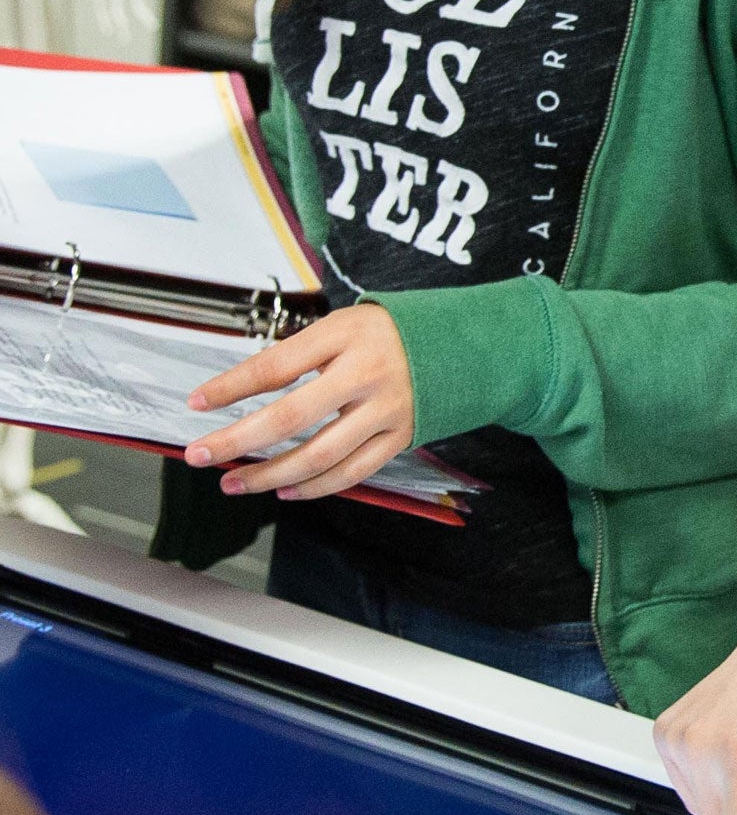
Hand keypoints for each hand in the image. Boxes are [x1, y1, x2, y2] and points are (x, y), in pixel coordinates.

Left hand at [183, 305, 413, 501]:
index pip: (275, 365)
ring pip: (318, 455)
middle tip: (201, 454)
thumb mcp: (341, 325)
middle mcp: (365, 374)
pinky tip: (283, 488)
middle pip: (290, 416)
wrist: (460, 346)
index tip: (198, 402)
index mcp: (345, 336)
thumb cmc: (388, 335)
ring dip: (269, 474)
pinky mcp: (399, 438)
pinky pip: (351, 472)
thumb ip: (299, 354)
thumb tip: (244, 391)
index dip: (231, 386)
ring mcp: (385, 410)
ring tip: (235, 482)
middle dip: (238, 440)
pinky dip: (313, 487)